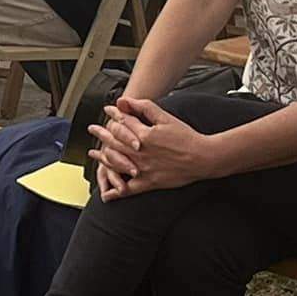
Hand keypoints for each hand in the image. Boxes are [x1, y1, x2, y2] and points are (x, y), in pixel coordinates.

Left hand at [86, 97, 212, 197]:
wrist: (204, 158)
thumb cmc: (186, 137)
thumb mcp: (165, 117)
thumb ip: (143, 107)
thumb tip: (123, 100)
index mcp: (143, 135)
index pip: (121, 122)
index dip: (113, 114)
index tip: (108, 110)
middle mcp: (140, 152)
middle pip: (114, 141)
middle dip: (101, 133)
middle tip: (92, 129)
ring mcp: (143, 169)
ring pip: (116, 162)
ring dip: (102, 158)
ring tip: (94, 154)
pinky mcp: (150, 183)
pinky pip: (129, 189)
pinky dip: (116, 192)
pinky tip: (106, 194)